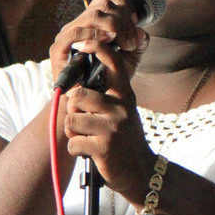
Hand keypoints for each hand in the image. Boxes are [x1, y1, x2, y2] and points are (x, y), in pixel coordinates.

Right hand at [49, 0, 148, 82]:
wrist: (89, 102)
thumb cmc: (108, 79)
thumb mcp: (129, 59)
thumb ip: (138, 44)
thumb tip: (140, 31)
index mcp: (93, 21)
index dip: (125, 5)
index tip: (136, 22)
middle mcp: (80, 23)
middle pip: (104, 4)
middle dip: (123, 21)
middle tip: (131, 42)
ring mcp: (68, 33)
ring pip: (94, 15)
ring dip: (114, 27)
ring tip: (124, 44)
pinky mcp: (58, 47)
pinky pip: (76, 32)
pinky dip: (94, 34)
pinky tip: (108, 42)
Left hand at [53, 0, 151, 193]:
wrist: (142, 172)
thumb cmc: (125, 139)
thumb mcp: (123, 112)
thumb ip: (106, 96)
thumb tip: (77, 85)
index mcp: (125, 95)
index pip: (113, 63)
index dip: (96, 48)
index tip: (82, 42)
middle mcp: (120, 107)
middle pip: (78, 95)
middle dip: (74, 110)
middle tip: (84, 121)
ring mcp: (113, 128)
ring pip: (72, 121)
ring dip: (75, 132)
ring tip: (88, 137)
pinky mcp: (103, 148)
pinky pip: (73, 143)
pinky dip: (77, 150)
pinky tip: (91, 153)